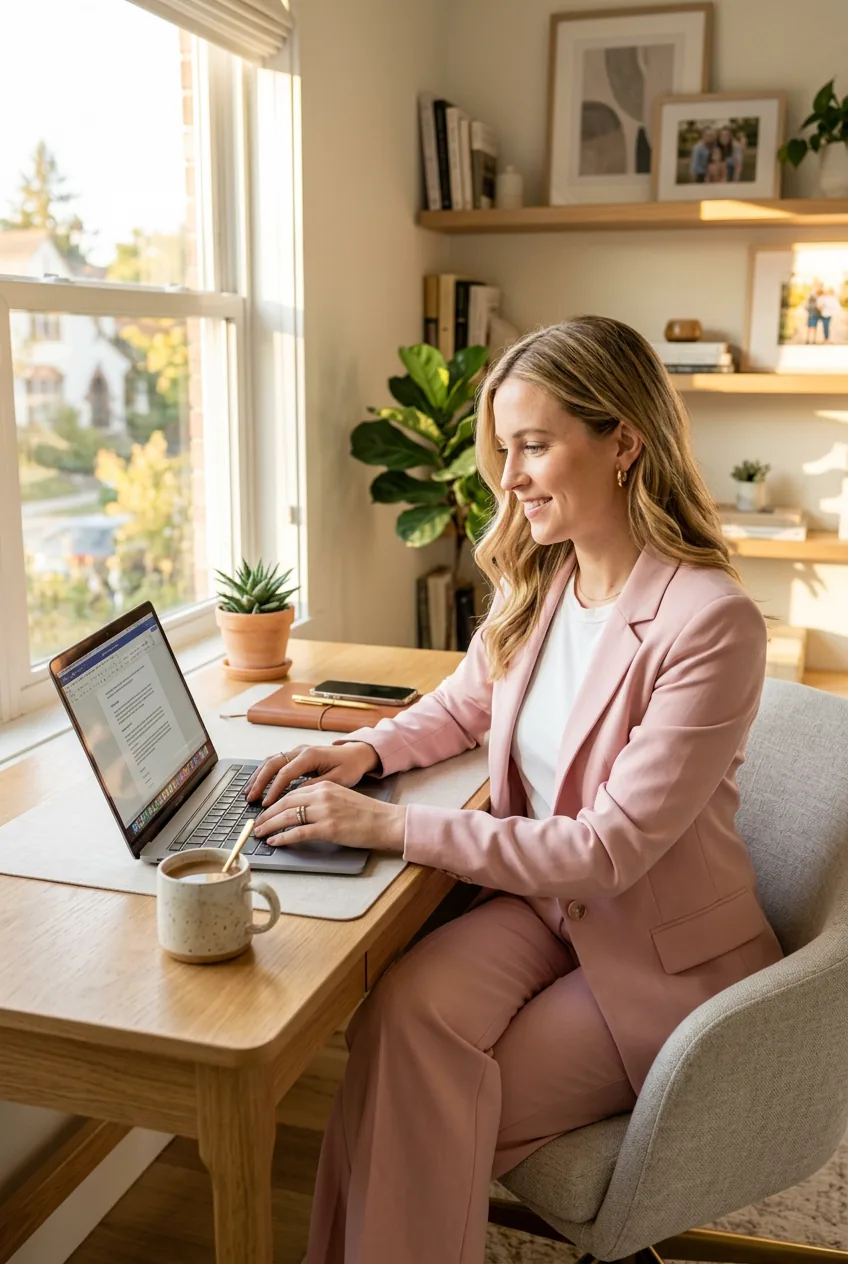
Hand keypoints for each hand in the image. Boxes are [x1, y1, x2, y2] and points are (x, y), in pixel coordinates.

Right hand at [245, 741, 378, 805]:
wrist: (358, 753)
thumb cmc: (350, 766)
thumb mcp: (337, 780)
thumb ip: (316, 786)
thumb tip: (296, 796)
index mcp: (310, 756)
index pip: (286, 773)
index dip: (274, 789)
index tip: (266, 804)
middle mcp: (301, 751)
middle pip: (273, 764)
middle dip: (259, 782)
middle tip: (250, 798)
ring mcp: (297, 751)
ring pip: (271, 761)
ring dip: (258, 776)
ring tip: (248, 792)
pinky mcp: (297, 755)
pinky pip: (276, 762)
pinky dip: (264, 772)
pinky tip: (258, 783)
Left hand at [253, 779, 405, 852]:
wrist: (386, 821)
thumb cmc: (367, 814)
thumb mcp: (341, 798)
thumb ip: (322, 800)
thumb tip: (301, 811)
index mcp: (325, 786)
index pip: (291, 793)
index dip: (274, 804)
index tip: (265, 812)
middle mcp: (322, 795)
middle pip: (285, 803)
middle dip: (267, 815)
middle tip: (256, 824)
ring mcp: (325, 812)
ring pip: (288, 817)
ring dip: (270, 826)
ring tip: (260, 833)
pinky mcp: (328, 828)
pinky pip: (298, 833)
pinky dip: (283, 837)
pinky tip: (275, 841)